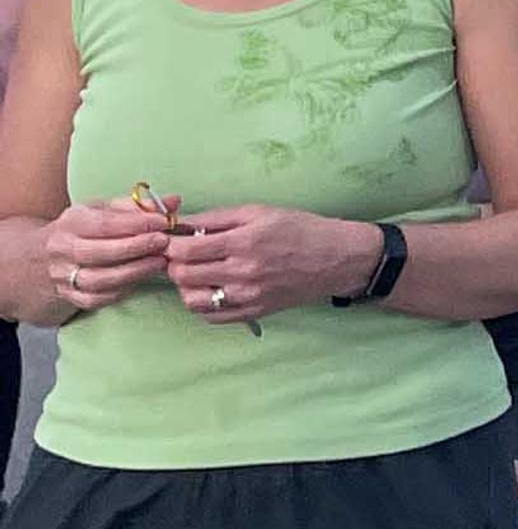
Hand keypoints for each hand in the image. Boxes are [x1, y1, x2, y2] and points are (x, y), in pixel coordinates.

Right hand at [41, 196, 180, 315]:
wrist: (44, 258)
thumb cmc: (84, 229)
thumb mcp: (105, 210)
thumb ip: (139, 206)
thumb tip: (174, 201)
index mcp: (71, 221)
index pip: (105, 223)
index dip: (138, 223)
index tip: (166, 222)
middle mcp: (63, 249)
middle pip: (100, 252)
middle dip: (137, 248)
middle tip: (165, 243)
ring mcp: (63, 275)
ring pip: (98, 279)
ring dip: (134, 272)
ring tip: (159, 263)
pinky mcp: (69, 296)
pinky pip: (96, 299)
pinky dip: (120, 291)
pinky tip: (140, 280)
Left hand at [162, 206, 376, 319]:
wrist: (335, 258)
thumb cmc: (299, 229)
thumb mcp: (259, 212)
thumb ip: (217, 218)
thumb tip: (181, 224)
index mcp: (243, 243)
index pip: (185, 250)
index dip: (170, 244)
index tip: (173, 239)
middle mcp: (243, 273)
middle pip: (183, 276)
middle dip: (175, 264)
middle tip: (184, 255)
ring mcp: (247, 297)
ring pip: (191, 300)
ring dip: (186, 285)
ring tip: (198, 272)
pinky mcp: (253, 313)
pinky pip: (211, 316)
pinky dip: (203, 303)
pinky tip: (212, 288)